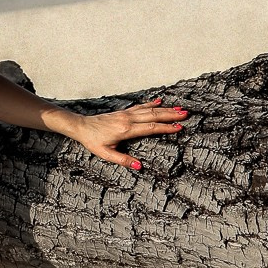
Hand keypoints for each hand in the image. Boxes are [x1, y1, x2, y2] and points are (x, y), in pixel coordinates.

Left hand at [68, 98, 187, 171]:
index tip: (179, 128)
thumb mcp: (106, 154)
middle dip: (170, 115)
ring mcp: (126, 114)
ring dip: (164, 109)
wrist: (81, 126)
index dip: (166, 128)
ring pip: (149, 109)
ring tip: (178, 109)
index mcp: (126, 130)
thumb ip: (123, 160)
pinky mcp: (123, 112)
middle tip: (186, 114)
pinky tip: (160, 101)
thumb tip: (139, 166)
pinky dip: (151, 103)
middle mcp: (128, 120)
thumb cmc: (93, 141)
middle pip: (153, 115)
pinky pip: (140, 107)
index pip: (150, 128)